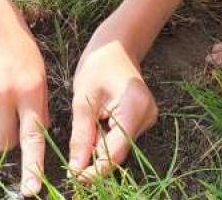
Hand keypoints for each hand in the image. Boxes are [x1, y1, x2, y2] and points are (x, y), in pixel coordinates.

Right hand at [0, 8, 47, 196]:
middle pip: (2, 144)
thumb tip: (38, 136)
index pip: (32, 137)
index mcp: (30, 91)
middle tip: (9, 119)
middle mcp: (3, 95)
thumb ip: (39, 105)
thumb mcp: (39, 74)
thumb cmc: (20, 53)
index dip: (31, 167)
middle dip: (6, 139)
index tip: (30, 191)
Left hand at [68, 30, 157, 182]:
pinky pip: (121, 139)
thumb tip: (76, 170)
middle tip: (73, 150)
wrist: (117, 45)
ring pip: (118, 147)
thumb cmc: (98, 65)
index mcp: (134, 108)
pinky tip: (97, 121)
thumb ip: (81, 137)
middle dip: (94, 157)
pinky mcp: (143, 120)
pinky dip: (105, 138)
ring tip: (87, 123)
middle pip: (118, 152)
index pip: (115, 153)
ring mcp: (148, 118)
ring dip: (98, 146)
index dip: (94, 170)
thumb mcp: (82, 100)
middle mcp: (147, 116)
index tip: (74, 176)